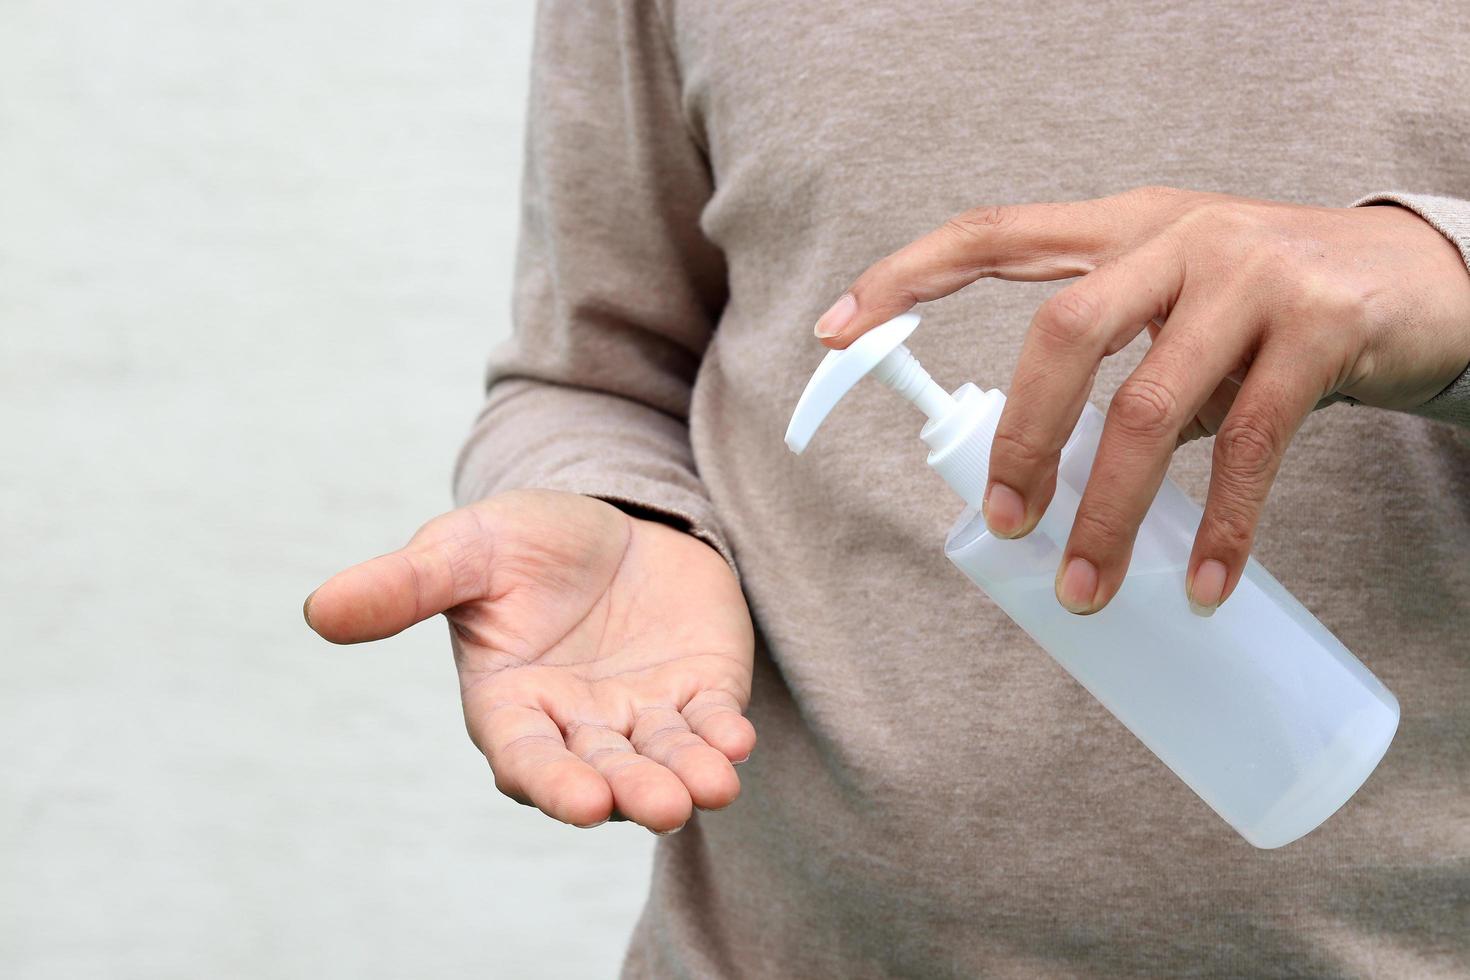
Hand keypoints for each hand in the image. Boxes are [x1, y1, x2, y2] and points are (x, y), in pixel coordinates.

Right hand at [304, 489, 755, 832]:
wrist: (612, 516)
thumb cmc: (526, 542)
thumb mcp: (464, 550)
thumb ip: (405, 586)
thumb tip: (319, 610)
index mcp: (513, 704)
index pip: (528, 758)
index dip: (553, 781)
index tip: (583, 802)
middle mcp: (578, 725)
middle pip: (603, 772)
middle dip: (630, 791)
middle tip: (657, 806)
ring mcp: (642, 714)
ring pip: (662, 761)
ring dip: (686, 778)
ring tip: (709, 789)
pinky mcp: (699, 692)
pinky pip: (711, 724)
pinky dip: (722, 737)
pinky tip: (736, 740)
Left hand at [815, 187, 1469, 613]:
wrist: (1425, 279)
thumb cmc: (1275, 303)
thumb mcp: (1184, 302)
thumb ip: (1118, 360)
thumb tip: (1043, 467)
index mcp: (1122, 226)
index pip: (993, 235)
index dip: (907, 275)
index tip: (835, 328)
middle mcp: (1176, 238)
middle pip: (1063, 336)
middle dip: (1021, 441)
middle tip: (1005, 523)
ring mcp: (1250, 277)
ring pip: (1148, 407)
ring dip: (1107, 511)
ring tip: (1086, 588)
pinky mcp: (1320, 329)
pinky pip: (1248, 447)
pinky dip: (1220, 528)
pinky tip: (1199, 585)